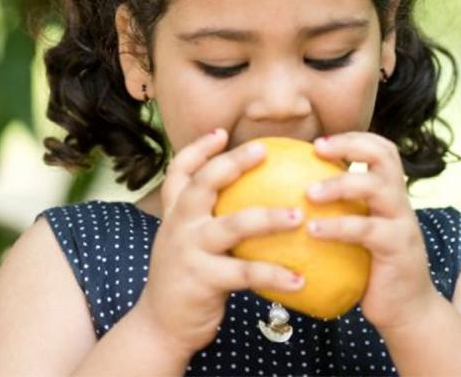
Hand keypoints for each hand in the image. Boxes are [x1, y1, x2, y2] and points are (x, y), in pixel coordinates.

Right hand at [136, 129, 306, 357]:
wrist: (160, 327)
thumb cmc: (186, 282)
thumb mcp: (186, 244)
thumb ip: (208, 222)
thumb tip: (255, 201)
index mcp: (175, 215)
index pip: (179, 172)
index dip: (197, 149)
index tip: (221, 133)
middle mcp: (178, 226)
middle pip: (204, 183)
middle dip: (233, 163)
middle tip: (264, 150)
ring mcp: (188, 251)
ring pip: (232, 225)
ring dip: (268, 218)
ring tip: (299, 217)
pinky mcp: (202, 279)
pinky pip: (245, 273)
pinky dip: (274, 275)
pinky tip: (300, 279)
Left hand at [307, 132, 440, 332]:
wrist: (406, 308)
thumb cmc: (370, 267)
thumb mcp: (356, 231)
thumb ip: (336, 210)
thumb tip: (282, 195)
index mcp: (388, 192)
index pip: (380, 149)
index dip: (352, 138)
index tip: (317, 142)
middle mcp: (399, 200)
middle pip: (385, 155)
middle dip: (350, 145)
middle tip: (316, 150)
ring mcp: (402, 222)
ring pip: (376, 187)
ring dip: (340, 184)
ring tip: (308, 193)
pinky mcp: (398, 247)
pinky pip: (366, 229)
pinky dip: (338, 226)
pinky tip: (312, 230)